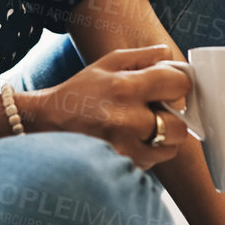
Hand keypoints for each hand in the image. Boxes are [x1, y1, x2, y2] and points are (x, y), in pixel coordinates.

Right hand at [21, 44, 190, 169]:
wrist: (45, 126)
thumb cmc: (78, 93)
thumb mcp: (106, 64)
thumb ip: (142, 57)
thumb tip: (169, 55)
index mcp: (125, 88)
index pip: (179, 84)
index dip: (178, 84)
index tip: (170, 88)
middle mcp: (127, 120)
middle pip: (180, 125)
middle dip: (172, 118)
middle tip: (155, 113)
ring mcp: (124, 149)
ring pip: (169, 149)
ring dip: (161, 140)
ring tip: (141, 130)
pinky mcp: (120, 168)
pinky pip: (151, 163)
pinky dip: (146, 154)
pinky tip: (127, 142)